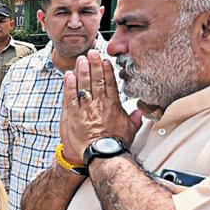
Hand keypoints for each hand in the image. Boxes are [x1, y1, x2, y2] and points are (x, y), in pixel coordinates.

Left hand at [60, 50, 142, 164]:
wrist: (102, 156)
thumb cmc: (115, 145)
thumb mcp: (130, 130)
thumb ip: (135, 119)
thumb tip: (141, 112)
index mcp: (113, 106)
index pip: (110, 84)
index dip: (106, 70)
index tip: (104, 60)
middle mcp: (99, 104)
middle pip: (96, 80)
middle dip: (93, 65)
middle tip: (91, 53)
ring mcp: (85, 109)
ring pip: (83, 86)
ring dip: (81, 71)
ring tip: (80, 60)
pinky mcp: (73, 115)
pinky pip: (70, 97)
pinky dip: (69, 85)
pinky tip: (68, 75)